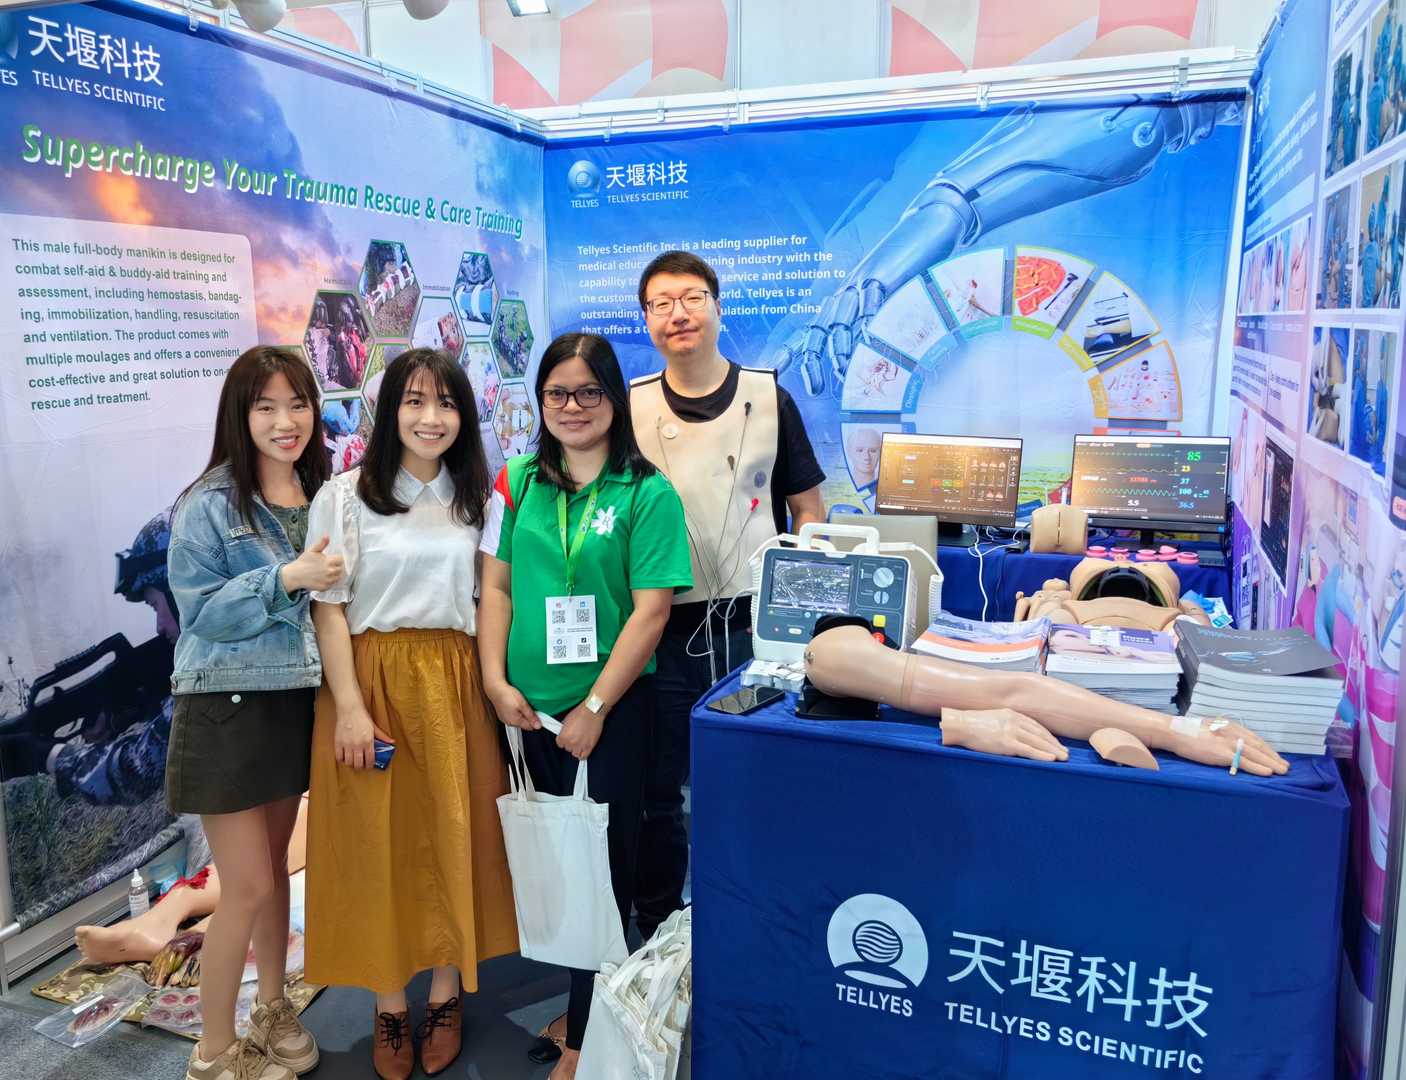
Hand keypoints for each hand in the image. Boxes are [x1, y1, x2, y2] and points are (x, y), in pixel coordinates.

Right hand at [282, 535, 345, 593]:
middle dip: (337, 566)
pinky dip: (330, 582)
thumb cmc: (303, 562)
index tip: (333, 559)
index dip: (338, 559)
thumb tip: (327, 536)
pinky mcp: (325, 587)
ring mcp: (328, 581)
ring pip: (338, 577)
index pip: (341, 560)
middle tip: (329, 565)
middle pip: (341, 569)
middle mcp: (330, 572)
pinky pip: (332, 584)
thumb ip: (321, 543)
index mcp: (328, 561)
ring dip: (335, 574)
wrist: (294, 575)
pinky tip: (323, 578)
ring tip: (327, 572)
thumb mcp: (311, 550)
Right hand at [333, 702, 391, 768]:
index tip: (369, 765)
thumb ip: (382, 736)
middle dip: (360, 766)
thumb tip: (392, 742)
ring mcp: (347, 744)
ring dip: (351, 763)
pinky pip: (338, 756)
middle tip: (360, 764)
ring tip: (352, 761)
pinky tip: (344, 756)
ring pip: (348, 762)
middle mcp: (357, 745)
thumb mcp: (374, 727)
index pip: (369, 759)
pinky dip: (341, 759)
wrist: (350, 710)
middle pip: (358, 764)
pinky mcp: (338, 742)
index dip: (369, 765)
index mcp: (368, 741)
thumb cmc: (363, 718)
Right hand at [485, 680, 539, 729]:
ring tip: (521, 704)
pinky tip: (514, 704)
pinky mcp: (502, 714)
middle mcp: (509, 723)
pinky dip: (515, 711)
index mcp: (515, 722)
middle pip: (524, 724)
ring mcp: (504, 719)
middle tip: (528, 706)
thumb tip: (538, 726)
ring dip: (522, 713)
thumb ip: (531, 716)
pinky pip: (512, 716)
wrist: (495, 688)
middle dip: (528, 717)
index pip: (530, 727)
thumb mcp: (523, 705)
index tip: (537, 712)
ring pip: (518, 719)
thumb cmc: (508, 695)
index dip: (535, 720)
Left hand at [556, 702, 604, 760]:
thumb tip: (564, 734)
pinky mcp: (589, 747)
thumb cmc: (579, 713)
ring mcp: (580, 746)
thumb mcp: (566, 720)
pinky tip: (583, 749)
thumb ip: (563, 730)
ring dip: (576, 749)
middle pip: (567, 748)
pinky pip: (583, 756)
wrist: (592, 711)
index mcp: (563, 736)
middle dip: (570, 743)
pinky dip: (582, 755)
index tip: (566, 738)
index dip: (563, 740)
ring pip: (575, 753)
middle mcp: (570, 743)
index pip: (559, 744)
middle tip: (575, 737)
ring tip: (579, 743)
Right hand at [940, 707, 1068, 762]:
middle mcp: (1014, 721)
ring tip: (1063, 758)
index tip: (1057, 744)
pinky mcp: (1006, 742)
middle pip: (1041, 734)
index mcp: (1012, 714)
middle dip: (1055, 744)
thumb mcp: (994, 718)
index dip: (1049, 736)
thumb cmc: (973, 724)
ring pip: (1038, 742)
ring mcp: (1011, 731)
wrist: (960, 724)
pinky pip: (1028, 749)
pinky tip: (1051, 759)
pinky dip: (1042, 755)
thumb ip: (1007, 724)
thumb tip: (1017, 735)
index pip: (1036, 726)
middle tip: (1066, 753)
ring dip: (1053, 750)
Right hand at [1171, 716, 1288, 776]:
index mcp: (1230, 726)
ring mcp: (1228, 742)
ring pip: (1255, 754)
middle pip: (1258, 746)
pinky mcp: (1221, 753)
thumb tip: (1230, 743)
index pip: (1254, 738)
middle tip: (1286, 766)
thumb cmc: (1188, 731)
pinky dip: (1257, 768)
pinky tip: (1267, 773)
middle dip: (1273, 757)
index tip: (1276, 756)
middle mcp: (1233, 732)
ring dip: (1271, 763)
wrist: (1174, 731)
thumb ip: (1222, 733)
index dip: (1267, 749)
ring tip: (1282, 771)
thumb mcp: (1210, 728)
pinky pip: (1244, 762)